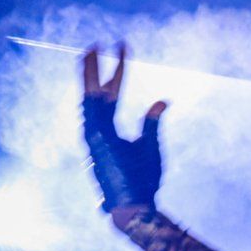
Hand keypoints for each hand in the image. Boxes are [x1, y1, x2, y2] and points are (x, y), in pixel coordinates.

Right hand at [81, 44, 166, 217]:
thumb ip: (152, 122)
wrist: (137, 207)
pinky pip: (92, 109)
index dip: (115, 74)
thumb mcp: (151, 146)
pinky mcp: (95, 140)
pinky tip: (92, 74)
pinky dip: (90, 89)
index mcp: (107, 131)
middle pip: (94, 92)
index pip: (109, 96)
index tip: (121, 51)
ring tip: (92, 49)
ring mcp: (93, 135)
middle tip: (98, 43)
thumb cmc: (143, 181)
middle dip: (96, 68)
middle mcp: (96, 130)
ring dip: (89, 72)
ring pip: (88, 96)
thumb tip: (161, 100)